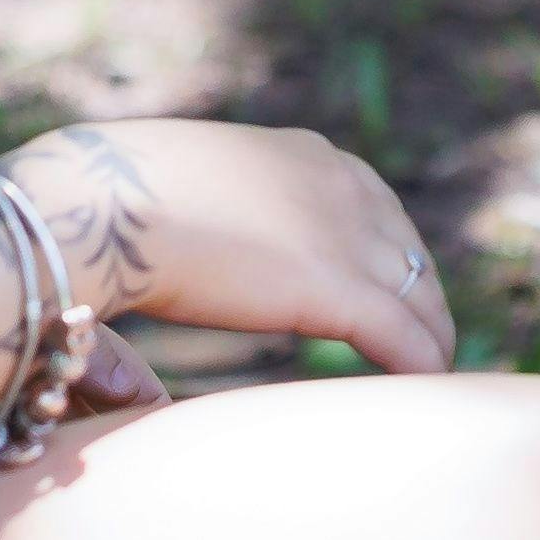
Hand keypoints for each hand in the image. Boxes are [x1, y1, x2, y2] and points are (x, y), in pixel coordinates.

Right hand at [0, 120, 453, 376]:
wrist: (107, 204)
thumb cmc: (120, 200)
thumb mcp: (198, 184)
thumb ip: (226, 208)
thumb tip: (208, 243)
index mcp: (306, 155)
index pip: (378, 208)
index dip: (390, 255)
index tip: (393, 290)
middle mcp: (340, 184)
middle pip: (409, 250)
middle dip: (422, 297)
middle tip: (426, 338)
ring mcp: (343, 234)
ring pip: (416, 294)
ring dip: (429, 335)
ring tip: (431, 371)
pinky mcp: (335, 288)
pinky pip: (401, 333)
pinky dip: (421, 361)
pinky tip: (427, 384)